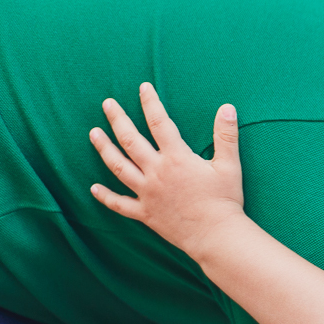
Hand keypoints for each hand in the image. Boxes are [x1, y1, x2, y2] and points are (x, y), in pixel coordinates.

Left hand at [89, 83, 244, 256]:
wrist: (216, 236)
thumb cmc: (225, 200)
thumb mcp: (230, 165)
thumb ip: (226, 135)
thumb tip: (227, 107)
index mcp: (177, 158)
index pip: (159, 123)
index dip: (150, 103)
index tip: (143, 87)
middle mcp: (157, 173)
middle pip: (131, 141)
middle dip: (118, 119)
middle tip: (107, 104)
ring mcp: (148, 193)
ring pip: (119, 167)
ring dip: (104, 149)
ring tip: (93, 134)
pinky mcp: (145, 213)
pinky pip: (120, 204)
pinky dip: (106, 196)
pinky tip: (94, 188)